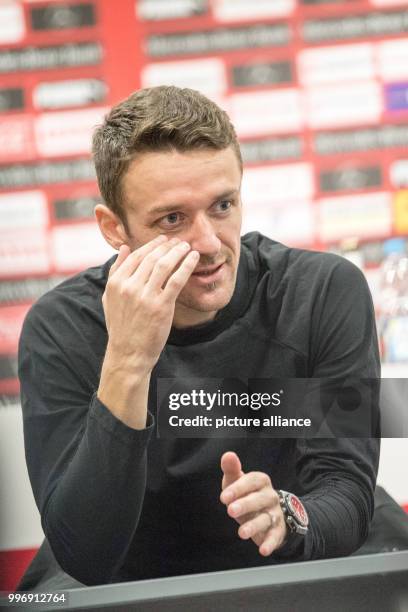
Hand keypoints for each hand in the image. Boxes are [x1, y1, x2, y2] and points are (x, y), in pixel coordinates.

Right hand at [102, 235, 198, 373]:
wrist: (129, 353)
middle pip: (151, 257)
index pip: (136, 256)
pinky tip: (193, 258)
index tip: (163, 240)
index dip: (152, 245)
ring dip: (177, 252)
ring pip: (164, 265)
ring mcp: (145, 296)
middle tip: (177, 241)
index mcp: (116, 283)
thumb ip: (115, 272)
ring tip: (186, 246)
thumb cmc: (121, 327)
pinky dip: (186, 265)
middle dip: (167, 246)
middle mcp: (129, 287)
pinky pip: (176, 279)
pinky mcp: (161, 306)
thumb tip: (124, 248)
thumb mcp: (110, 298)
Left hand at [220, 451, 287, 555]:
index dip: (238, 488)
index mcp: (260, 481)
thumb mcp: (238, 481)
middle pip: (259, 499)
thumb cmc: (248, 494)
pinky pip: (275, 536)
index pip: (251, 481)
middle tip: (230, 511)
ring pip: (266, 519)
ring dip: (254, 526)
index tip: (224, 497)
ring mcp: (275, 513)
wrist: (268, 511)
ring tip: (241, 533)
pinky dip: (270, 543)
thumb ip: (232, 469)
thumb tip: (228, 455)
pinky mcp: (277, 530)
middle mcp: (270, 496)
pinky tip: (263, 550)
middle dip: (245, 505)